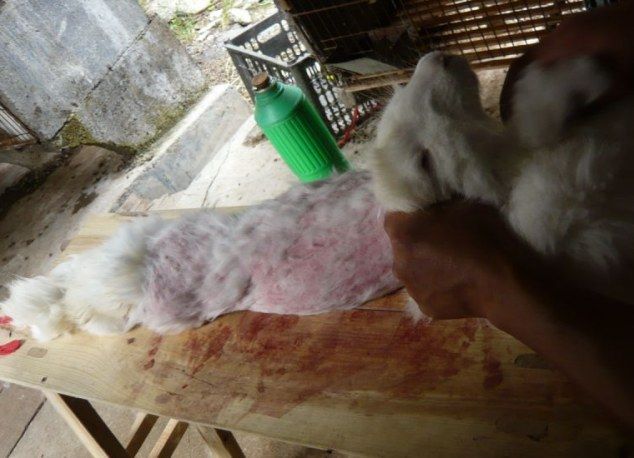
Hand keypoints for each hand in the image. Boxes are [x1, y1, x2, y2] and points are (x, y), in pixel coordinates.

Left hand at [384, 201, 540, 319]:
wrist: (503, 282)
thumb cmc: (484, 237)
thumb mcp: (461, 204)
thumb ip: (436, 204)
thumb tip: (428, 205)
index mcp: (403, 232)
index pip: (393, 216)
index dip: (409, 214)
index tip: (426, 215)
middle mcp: (398, 261)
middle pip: (401, 245)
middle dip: (415, 240)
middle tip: (441, 239)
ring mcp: (410, 288)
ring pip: (411, 269)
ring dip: (423, 264)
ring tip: (450, 263)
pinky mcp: (424, 306)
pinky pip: (425, 290)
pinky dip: (435, 285)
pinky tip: (455, 282)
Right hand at [500, 1, 633, 120]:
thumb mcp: (625, 82)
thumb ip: (593, 106)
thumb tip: (564, 129)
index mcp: (566, 40)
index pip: (521, 66)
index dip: (509, 93)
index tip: (509, 119)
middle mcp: (565, 30)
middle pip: (530, 62)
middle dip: (523, 91)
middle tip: (525, 119)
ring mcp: (578, 25)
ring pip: (546, 57)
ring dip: (541, 83)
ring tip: (544, 108)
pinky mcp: (590, 26)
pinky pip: (562, 51)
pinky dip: (557, 72)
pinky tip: (568, 90)